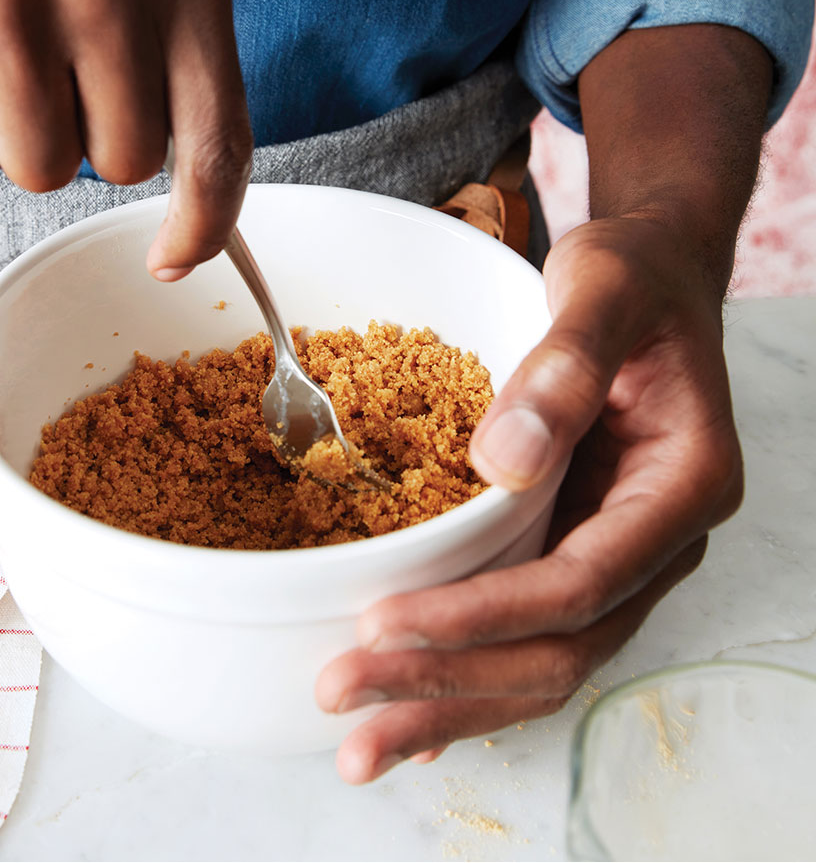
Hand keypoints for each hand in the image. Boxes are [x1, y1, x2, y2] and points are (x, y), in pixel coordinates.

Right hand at [0, 0, 252, 279]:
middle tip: (66, 59)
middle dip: (95, 131)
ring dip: (24, 123)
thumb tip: (185, 190)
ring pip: (39, 165)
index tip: (175, 259)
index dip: (203, 222)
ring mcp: (6, 8)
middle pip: (121, 163)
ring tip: (6, 34)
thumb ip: (174, 46)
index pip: (216, 143)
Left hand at [315, 215, 743, 783]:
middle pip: (556, 650)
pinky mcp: (575, 555)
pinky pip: (526, 638)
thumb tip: (506, 462)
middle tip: (343, 698)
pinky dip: (468, 679)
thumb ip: (567, 367)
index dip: (481, 613)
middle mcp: (654, 543)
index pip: (578, 582)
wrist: (650, 285)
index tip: (383, 623)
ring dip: (447, 704)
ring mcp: (617, 559)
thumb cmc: (636, 282)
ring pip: (539, 664)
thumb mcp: (605, 293)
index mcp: (681, 487)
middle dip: (447, 682)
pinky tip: (408, 715)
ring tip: (357, 743)